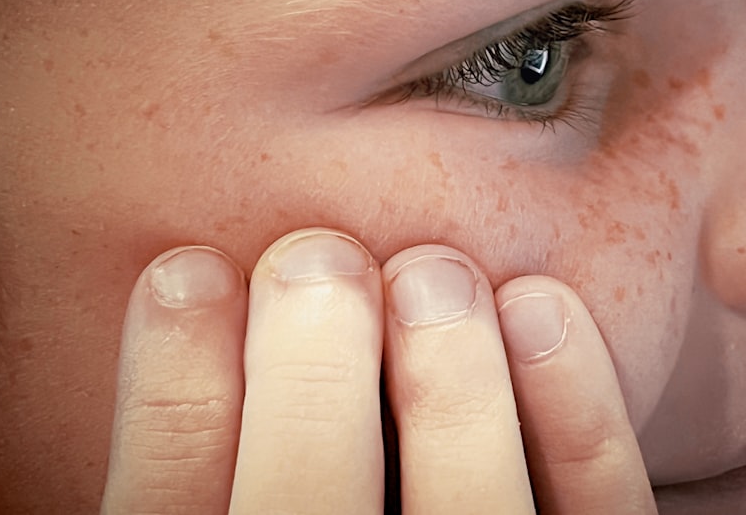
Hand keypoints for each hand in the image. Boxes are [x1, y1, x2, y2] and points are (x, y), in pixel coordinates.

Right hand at [99, 230, 655, 512]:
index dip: (170, 392)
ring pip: (469, 512)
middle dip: (306, 370)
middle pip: (306, 509)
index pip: (171, 514)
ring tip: (433, 272)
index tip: (188, 272)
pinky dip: (575, 415)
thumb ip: (218, 465)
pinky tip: (539, 306)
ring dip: (451, 384)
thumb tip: (186, 316)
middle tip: (315, 257)